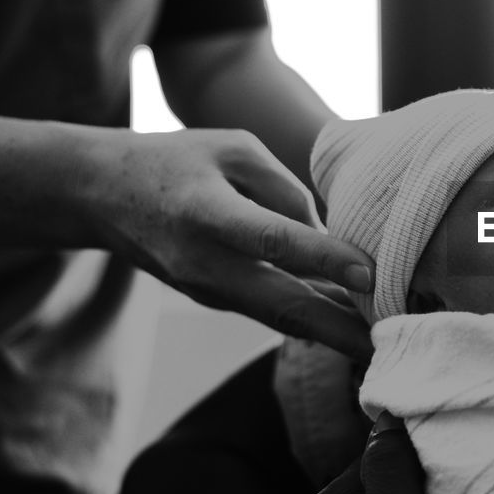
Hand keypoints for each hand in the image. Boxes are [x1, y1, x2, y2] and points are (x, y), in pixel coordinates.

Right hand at [82, 127, 373, 357]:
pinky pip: (272, 313)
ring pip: (280, 319)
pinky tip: (356, 325)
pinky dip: (314, 321)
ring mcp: (208, 290)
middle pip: (281, 305)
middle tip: (393, 343)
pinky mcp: (216, 300)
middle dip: (340, 330)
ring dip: (333, 333)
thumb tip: (329, 234)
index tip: (370, 273)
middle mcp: (205, 262)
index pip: (272, 239)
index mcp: (207, 212)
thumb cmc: (176, 161)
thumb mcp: (232, 149)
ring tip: (389, 342)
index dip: (323, 257)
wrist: (101, 195)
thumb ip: (285, 188)